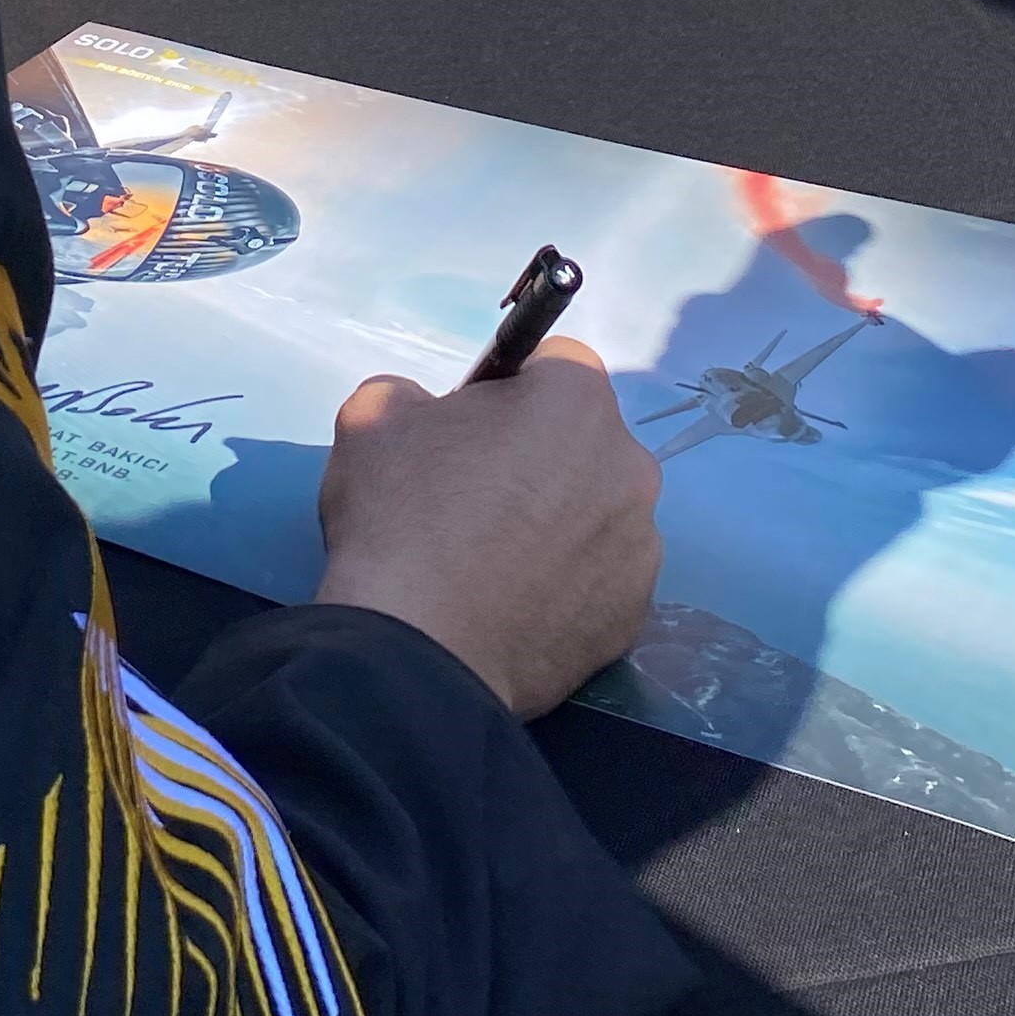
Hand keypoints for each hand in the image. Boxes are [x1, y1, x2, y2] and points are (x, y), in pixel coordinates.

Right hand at [314, 339, 663, 719]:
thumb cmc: (399, 516)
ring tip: (495, 566)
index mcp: (577, 401)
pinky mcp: (633, 615)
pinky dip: (567, 589)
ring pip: (597, 515)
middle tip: (475, 500)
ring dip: (559, 525)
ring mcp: (641, 546)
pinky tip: (514, 608)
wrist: (418, 651)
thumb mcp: (374, 418)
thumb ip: (414, 397)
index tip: (468, 427)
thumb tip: (427, 415)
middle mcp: (629, 465)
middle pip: (583, 443)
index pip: (555, 364)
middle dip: (540, 458)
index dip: (508, 388)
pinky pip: (599, 583)